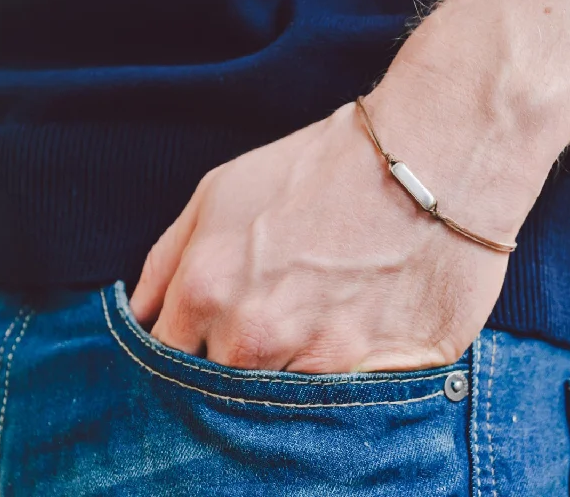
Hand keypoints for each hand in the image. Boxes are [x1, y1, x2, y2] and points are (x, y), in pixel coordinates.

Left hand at [129, 100, 519, 372]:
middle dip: (233, 376)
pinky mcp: (381, 377)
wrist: (429, 159)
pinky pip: (344, 408)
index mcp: (206, 294)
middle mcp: (255, 338)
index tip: (207, 347)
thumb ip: (167, 260)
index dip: (185, 358)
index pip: (167, 363)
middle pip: (219, 396)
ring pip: (281, 410)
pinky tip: (355, 346)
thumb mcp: (220, 191)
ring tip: (315, 337)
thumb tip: (141, 314)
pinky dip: (342, 390)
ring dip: (289, 384)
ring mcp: (320, 363)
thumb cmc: (320, 168)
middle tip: (268, 338)